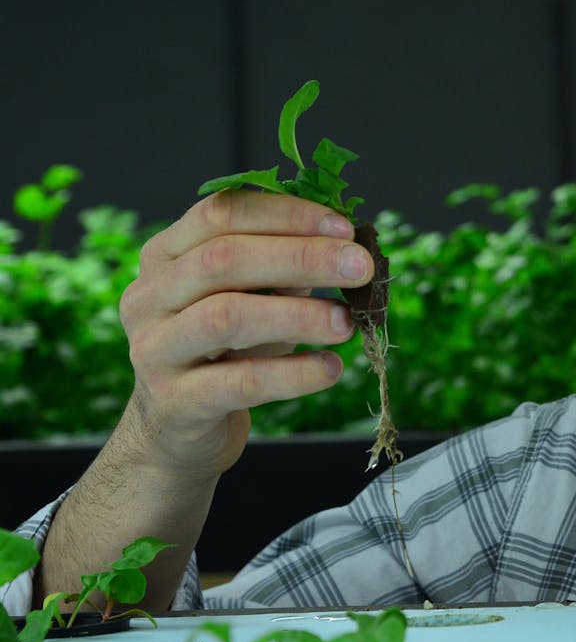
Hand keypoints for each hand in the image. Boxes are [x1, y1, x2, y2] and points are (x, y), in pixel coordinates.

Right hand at [116, 190, 373, 476]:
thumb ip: (285, 271)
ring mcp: (155, 349)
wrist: (178, 427)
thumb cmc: (224, 350)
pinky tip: (330, 369)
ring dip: (298, 315)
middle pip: (223, 259)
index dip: (286, 215)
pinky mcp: (175, 401)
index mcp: (166, 255)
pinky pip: (241, 382)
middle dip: (301, 257)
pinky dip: (293, 373)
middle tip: (359, 267)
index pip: (221, 213)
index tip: (344, 227)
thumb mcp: (252, 299)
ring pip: (226, 317)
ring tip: (347, 322)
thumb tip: (347, 250)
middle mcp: (149, 296)